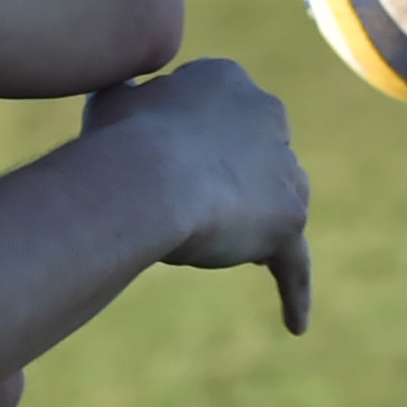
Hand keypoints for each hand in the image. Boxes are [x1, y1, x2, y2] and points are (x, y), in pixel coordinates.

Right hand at [83, 60, 311, 333]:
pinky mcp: (288, 220)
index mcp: (227, 80)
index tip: (157, 157)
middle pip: (257, 156)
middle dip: (231, 178)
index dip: (188, 143)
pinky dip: (294, 292)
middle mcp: (268, 115)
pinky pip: (294, 263)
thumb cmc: (117, 141)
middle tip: (191, 202)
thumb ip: (126, 97)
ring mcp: (285, 170)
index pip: (220, 115)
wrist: (145, 179)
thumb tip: (121, 95)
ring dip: (253, 223)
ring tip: (219, 242)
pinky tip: (296, 326)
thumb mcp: (109, 102)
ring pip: (277, 203)